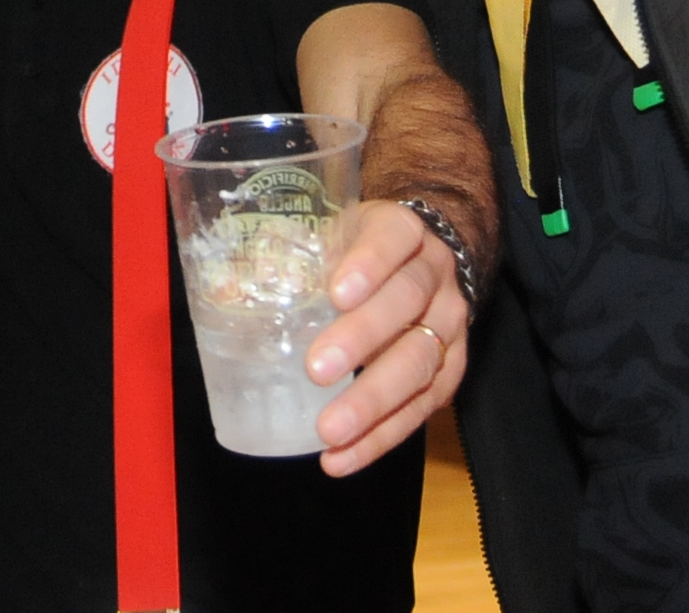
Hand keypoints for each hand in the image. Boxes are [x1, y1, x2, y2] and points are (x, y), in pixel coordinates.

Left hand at [305, 198, 469, 475]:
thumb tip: (236, 284)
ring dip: (373, 401)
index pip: (392, 238)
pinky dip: (381, 437)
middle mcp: (434, 273)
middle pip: (406, 303)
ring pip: (421, 362)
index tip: (335, 294)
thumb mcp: (328, 232)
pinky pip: (423, 408)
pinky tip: (342, 458)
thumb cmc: (354, 250)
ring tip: (329, 431)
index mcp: (402, 230)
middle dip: (363, 338)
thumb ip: (292, 253)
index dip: (369, 264)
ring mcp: (449, 324)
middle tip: (318, 370)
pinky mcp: (452, 370)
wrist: (416, 261)